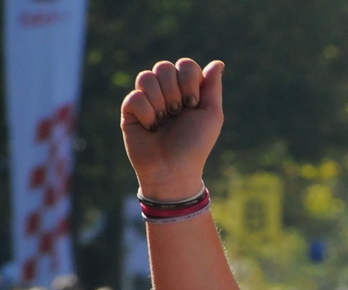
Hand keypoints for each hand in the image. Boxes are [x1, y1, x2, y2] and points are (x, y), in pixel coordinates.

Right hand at [121, 58, 224, 201]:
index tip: (193, 104)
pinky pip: (135, 96)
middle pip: (164, 66)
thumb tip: (218, 63)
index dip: (189, 81)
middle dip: (174, 92)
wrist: (173, 169)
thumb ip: (212, 87)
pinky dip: (147, 114)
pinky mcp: (130, 109)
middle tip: (178, 114)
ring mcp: (147, 99)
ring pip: (146, 77)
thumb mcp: (211, 115)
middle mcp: (166, 91)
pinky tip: (151, 128)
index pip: (185, 64)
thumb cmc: (195, 145)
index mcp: (186, 90)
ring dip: (160, 103)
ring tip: (164, 121)